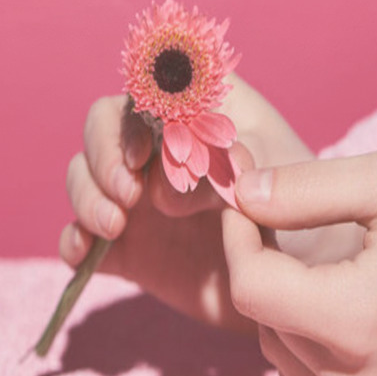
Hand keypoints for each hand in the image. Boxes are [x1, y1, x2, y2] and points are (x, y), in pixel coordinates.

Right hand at [60, 73, 339, 330]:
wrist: (303, 282)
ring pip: (83, 178)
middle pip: (102, 130)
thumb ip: (228, 166)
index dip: (132, 117)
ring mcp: (139, 199)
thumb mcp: (280, 175)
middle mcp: (160, 150)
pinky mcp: (129, 246)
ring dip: (85, 196)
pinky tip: (85, 254)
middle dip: (102, 157)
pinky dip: (72, 241)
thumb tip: (165, 191)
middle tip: (127, 194)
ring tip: (113, 226)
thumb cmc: (303, 212)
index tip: (143, 154)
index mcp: (196, 115)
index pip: (145, 92)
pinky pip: (81, 236)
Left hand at [221, 150, 376, 375]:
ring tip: (330, 270)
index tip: (244, 203)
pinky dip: (303, 350)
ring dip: (284, 308)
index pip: (249, 288)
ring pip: (277, 353)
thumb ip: (302, 189)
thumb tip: (238, 191)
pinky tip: (336, 317)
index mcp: (358, 321)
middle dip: (265, 266)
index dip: (236, 238)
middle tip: (291, 226)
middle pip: (262, 319)